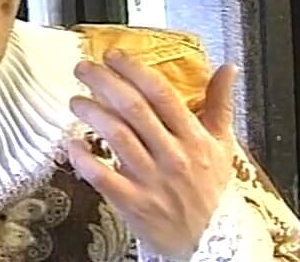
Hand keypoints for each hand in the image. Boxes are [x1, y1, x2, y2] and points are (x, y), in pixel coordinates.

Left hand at [67, 50, 236, 257]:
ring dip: (92, 112)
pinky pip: (103, 177)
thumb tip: (228, 67)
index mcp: (193, 137)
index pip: (161, 94)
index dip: (134, 70)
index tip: (113, 56)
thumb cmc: (211, 189)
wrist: (211, 243)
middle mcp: (172, 155)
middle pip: (134, 108)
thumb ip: (221, 103)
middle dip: (104, 82)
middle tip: (83, 68)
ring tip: (76, 100)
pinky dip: (83, 159)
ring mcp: (151, 180)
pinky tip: (71, 144)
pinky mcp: (133, 203)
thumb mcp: (223, 145)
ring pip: (117, 136)